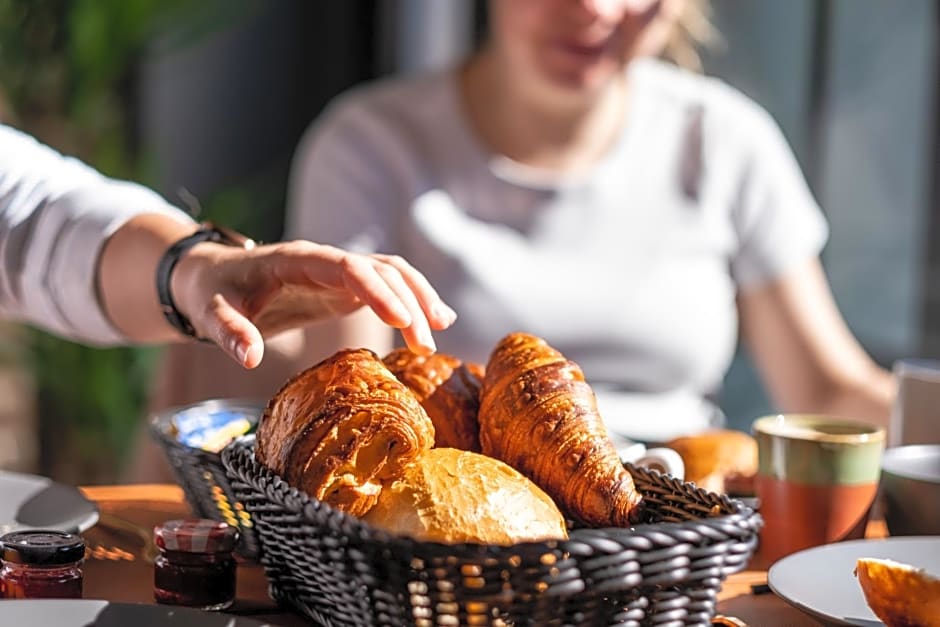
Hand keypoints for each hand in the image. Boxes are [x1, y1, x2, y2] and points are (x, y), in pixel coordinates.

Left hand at [171, 239, 456, 367]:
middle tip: (425, 344)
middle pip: (379, 269)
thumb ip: (228, 332)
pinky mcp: (343, 287)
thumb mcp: (211, 313)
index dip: (377, 290)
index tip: (402, 320)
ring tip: (441, 330)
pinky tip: (432, 323)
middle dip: (407, 301)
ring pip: (390, 273)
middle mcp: (325, 260)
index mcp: (297, 259)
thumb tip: (248, 359)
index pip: (347, 267)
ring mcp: (338, 272)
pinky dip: (411, 300)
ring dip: (418, 296)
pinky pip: (386, 286)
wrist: (211, 277)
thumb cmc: (212, 292)